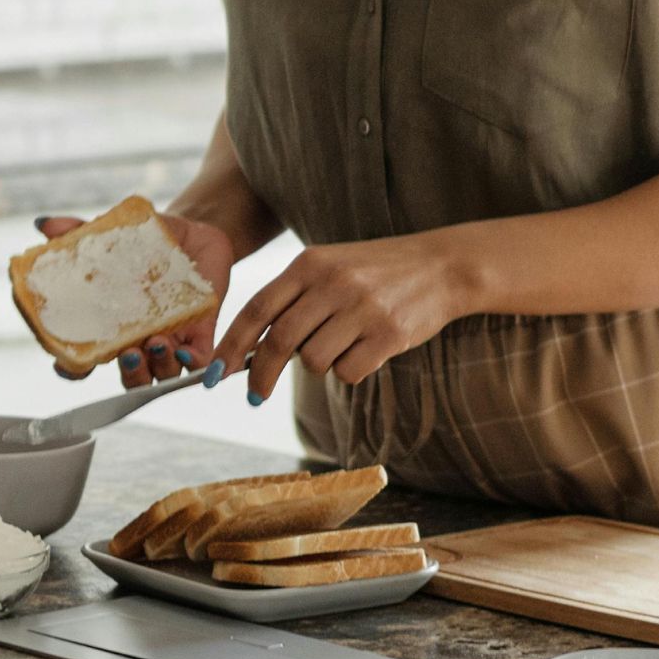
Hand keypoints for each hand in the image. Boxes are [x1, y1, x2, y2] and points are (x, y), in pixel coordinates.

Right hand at [35, 211, 234, 387]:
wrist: (195, 233)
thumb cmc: (146, 242)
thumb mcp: (113, 235)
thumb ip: (79, 232)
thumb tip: (45, 224)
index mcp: (110, 326)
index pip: (84, 361)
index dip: (72, 370)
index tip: (66, 364)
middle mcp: (138, 340)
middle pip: (129, 377)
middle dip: (128, 374)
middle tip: (127, 354)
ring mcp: (171, 338)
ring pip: (162, 374)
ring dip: (158, 366)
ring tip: (156, 343)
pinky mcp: (201, 332)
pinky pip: (199, 361)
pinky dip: (192, 362)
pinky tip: (185, 351)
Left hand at [207, 233, 469, 403]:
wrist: (442, 266)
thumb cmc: (378, 272)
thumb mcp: (332, 267)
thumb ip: (294, 298)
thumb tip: (250, 349)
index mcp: (311, 263)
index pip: (257, 308)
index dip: (231, 345)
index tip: (216, 374)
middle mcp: (334, 283)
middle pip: (279, 341)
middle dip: (261, 376)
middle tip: (256, 396)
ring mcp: (363, 308)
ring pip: (315, 361)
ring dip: (321, 364)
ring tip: (343, 345)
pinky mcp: (388, 334)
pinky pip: (349, 371)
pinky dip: (350, 370)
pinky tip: (367, 349)